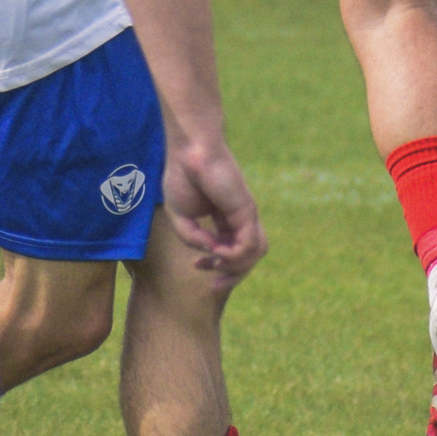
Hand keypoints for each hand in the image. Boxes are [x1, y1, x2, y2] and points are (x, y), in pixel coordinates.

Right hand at [161, 138, 267, 287]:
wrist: (189, 151)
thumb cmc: (182, 176)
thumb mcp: (181, 217)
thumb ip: (193, 239)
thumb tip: (212, 253)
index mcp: (224, 218)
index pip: (231, 250)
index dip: (216, 265)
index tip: (196, 266)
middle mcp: (238, 218)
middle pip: (247, 256)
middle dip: (231, 275)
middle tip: (213, 284)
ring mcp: (245, 214)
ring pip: (255, 253)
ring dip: (236, 267)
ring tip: (215, 262)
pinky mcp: (247, 210)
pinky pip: (250, 244)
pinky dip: (235, 255)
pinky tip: (217, 251)